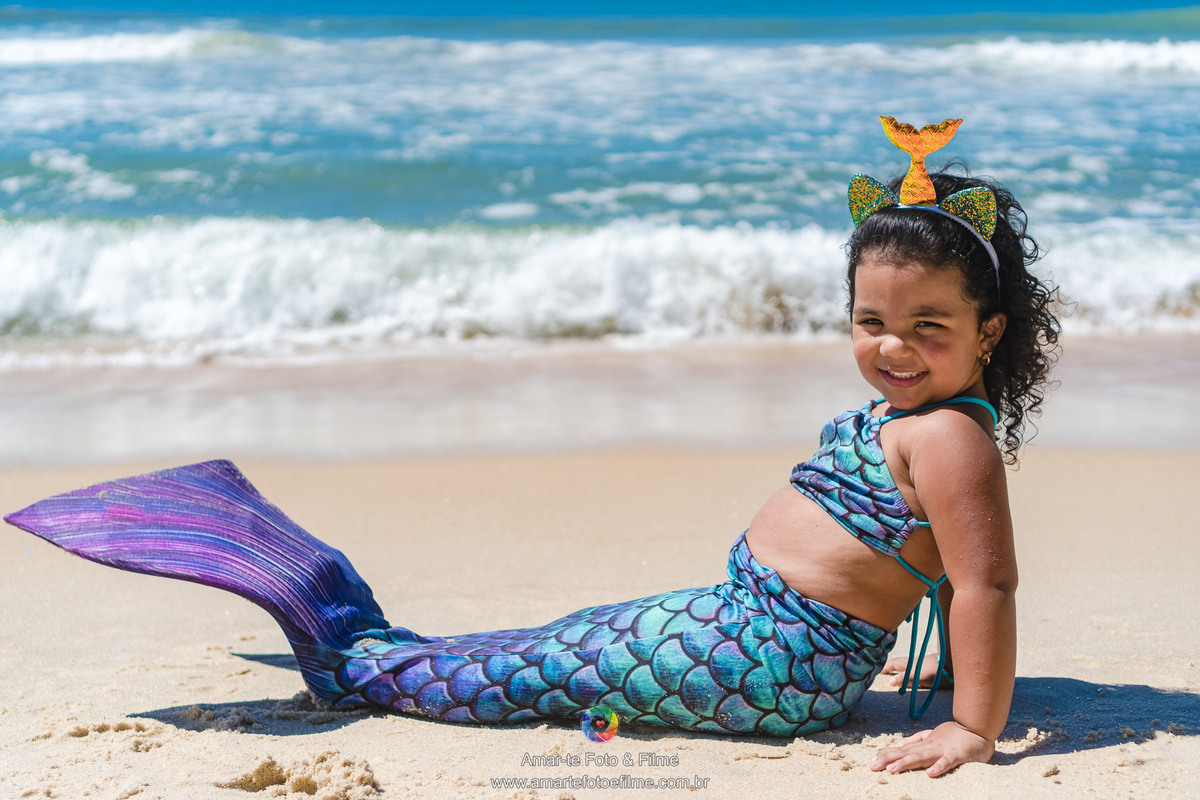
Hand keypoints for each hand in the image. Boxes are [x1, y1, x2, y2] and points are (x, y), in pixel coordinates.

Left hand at [870, 721, 993, 776]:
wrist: (977, 727)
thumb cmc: (956, 734)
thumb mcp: (934, 735)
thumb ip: (919, 739)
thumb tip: (904, 743)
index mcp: (924, 744)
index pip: (902, 750)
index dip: (887, 754)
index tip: (872, 761)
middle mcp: (930, 747)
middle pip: (906, 754)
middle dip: (889, 759)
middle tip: (873, 766)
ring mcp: (942, 750)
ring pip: (922, 757)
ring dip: (906, 763)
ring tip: (892, 770)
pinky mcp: (957, 755)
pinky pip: (947, 761)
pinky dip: (939, 766)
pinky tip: (930, 773)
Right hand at [879, 654, 951, 689]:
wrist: (949, 664)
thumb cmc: (932, 670)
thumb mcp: (916, 676)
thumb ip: (903, 679)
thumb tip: (889, 682)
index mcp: (907, 663)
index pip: (892, 664)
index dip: (884, 667)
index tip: (877, 670)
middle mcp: (912, 661)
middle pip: (897, 662)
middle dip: (889, 665)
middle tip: (882, 670)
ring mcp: (919, 662)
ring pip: (905, 663)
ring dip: (898, 666)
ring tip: (894, 672)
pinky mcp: (927, 664)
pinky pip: (913, 665)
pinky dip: (908, 668)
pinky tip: (911, 672)